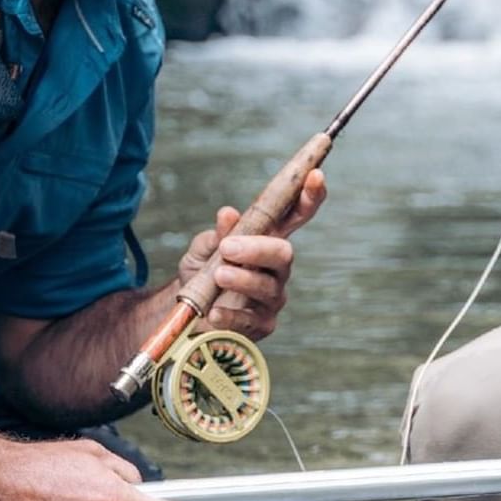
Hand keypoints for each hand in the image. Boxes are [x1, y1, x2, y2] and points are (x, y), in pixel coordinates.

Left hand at [178, 169, 325, 339]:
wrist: (185, 313)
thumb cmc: (201, 273)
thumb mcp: (204, 248)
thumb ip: (218, 233)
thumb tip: (228, 214)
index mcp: (267, 240)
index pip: (296, 215)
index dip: (310, 196)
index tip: (315, 176)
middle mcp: (276, 268)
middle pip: (284, 253)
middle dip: (259, 249)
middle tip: (228, 248)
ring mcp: (272, 297)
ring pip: (268, 286)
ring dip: (242, 279)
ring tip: (218, 275)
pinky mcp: (262, 325)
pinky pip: (251, 319)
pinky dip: (231, 313)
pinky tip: (215, 310)